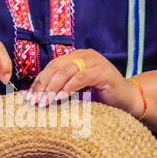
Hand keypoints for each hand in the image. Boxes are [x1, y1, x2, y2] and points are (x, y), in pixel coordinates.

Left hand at [26, 49, 143, 116]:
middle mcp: (85, 55)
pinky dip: (69, 87)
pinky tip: (60, 97)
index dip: (39, 81)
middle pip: (57, 67)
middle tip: (35, 101)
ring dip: (53, 87)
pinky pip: (82, 77)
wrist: (127, 101)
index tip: (29, 97)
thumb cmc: (100, 98)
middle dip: (43, 85)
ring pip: (67, 71)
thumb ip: (61, 88)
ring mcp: (96, 62)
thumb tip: (38, 97)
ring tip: (45, 101)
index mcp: (76, 57)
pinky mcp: (104, 72)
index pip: (52, 66)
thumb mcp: (77, 91)